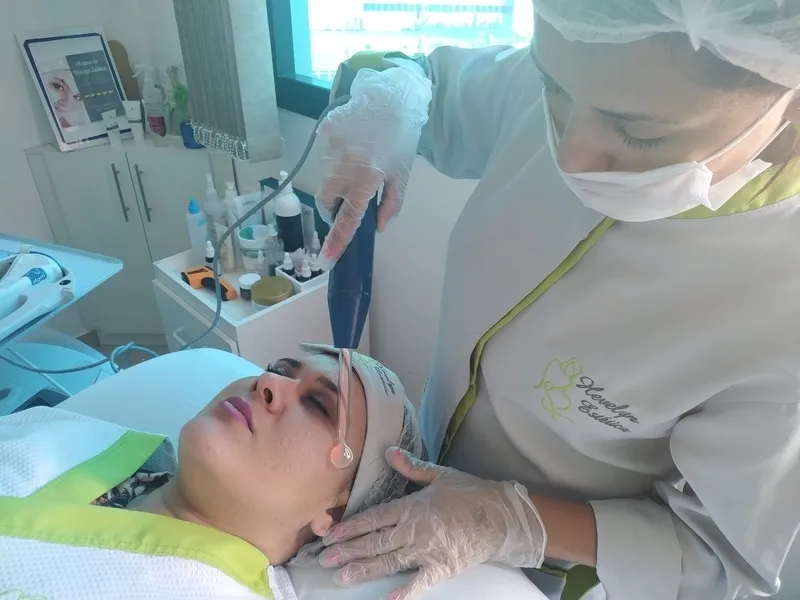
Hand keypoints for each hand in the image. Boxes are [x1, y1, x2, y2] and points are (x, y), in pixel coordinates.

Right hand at [315, 66, 431, 270]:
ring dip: (337, 180)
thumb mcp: (402, 175)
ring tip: (357, 163)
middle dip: (332, 209)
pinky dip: (335, 160)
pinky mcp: (323, 132)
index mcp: (368, 177)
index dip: (338, 239)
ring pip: (325, 178)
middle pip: (327, 201)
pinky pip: (324, 157)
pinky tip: (352, 147)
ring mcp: (330, 147)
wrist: (392, 97)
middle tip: (347, 203)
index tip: (327, 258)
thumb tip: (378, 227)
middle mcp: (344, 165)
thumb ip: (392, 204)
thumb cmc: (402, 138)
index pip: (349, 217)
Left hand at [319, 448, 545, 599]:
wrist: (502, 516)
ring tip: (341, 577)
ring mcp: (427, 551)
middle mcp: (415, 530)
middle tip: (324, 560)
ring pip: (389, 562)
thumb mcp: (440, 475)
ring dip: (364, 569)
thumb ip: (412, 466)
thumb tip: (388, 451)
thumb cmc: (471, 493)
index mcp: (413, 506)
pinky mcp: (442, 568)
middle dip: (349, 551)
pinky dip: (403, 593)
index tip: (332, 534)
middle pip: (376, 541)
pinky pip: (419, 583)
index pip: (376, 517)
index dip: (352, 526)